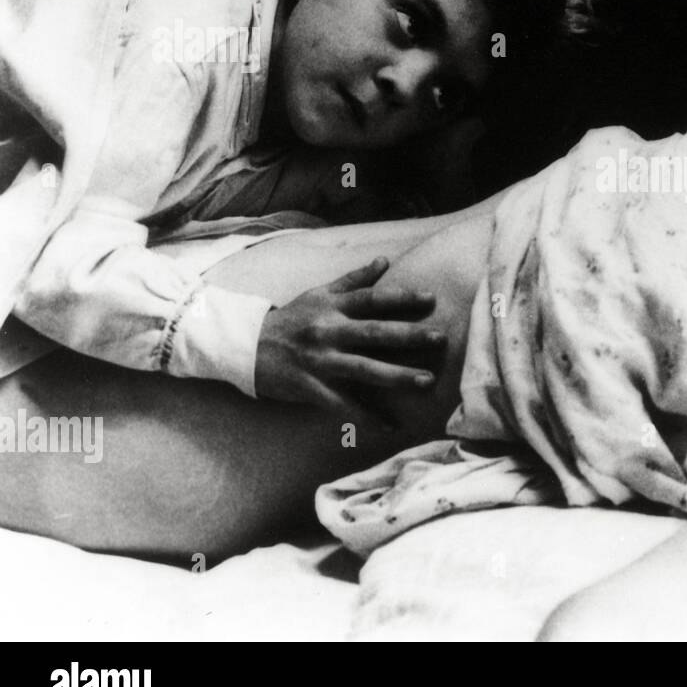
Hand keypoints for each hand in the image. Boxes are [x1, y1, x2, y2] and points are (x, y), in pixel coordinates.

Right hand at [254, 257, 444, 426]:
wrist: (244, 346)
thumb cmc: (290, 319)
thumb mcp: (319, 294)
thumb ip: (354, 280)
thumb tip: (385, 260)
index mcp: (333, 307)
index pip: (372, 299)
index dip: (402, 298)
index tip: (432, 299)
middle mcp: (328, 331)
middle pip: (374, 332)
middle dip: (409, 336)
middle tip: (441, 338)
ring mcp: (320, 361)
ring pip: (364, 369)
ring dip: (397, 376)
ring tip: (427, 381)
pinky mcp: (310, 387)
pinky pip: (343, 405)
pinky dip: (367, 416)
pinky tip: (391, 426)